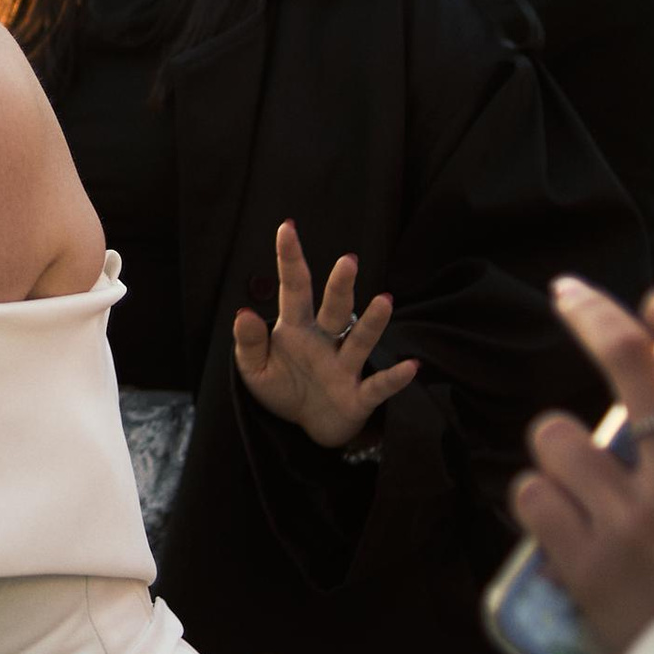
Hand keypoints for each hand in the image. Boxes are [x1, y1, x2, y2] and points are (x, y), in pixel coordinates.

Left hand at [232, 221, 419, 449]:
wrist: (308, 426)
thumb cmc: (284, 388)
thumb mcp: (254, 370)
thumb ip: (248, 342)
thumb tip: (242, 312)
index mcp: (297, 329)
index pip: (294, 288)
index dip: (290, 259)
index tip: (286, 227)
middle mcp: (325, 341)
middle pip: (335, 309)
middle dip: (340, 286)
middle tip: (348, 260)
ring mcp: (345, 367)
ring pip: (360, 339)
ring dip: (372, 322)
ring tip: (384, 300)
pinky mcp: (359, 397)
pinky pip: (378, 385)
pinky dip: (394, 378)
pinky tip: (411, 366)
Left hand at [513, 277, 653, 653]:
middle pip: (627, 362)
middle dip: (593, 315)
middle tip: (573, 298)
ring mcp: (631, 522)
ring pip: (558, 434)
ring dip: (562, 441)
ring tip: (577, 464)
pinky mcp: (586, 568)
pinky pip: (531, 498)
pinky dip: (539, 499)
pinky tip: (560, 515)